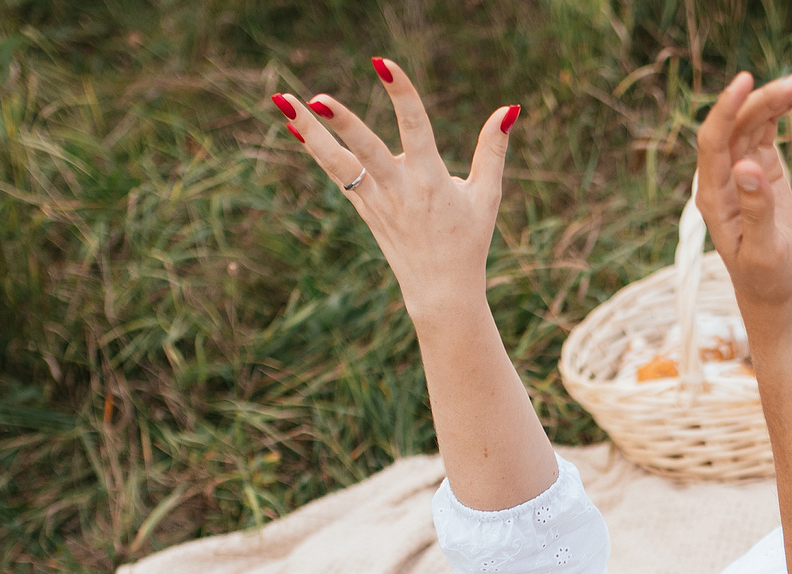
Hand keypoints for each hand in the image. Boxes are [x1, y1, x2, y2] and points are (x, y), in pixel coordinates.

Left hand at [275, 62, 511, 327]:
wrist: (441, 292)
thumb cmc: (469, 241)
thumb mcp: (487, 196)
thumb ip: (493, 150)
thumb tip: (508, 109)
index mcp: (431, 182)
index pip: (415, 128)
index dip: (400, 93)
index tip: (382, 64)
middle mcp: (399, 190)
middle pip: (366, 150)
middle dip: (343, 123)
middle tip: (317, 98)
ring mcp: (376, 201)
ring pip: (337, 162)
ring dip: (310, 133)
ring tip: (283, 102)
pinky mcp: (364, 209)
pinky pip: (336, 174)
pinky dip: (316, 149)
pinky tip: (294, 126)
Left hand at [694, 70, 791, 312]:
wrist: (774, 286)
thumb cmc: (765, 276)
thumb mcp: (763, 251)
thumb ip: (756, 210)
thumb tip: (747, 167)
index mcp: (714, 195)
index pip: (713, 141)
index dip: (725, 109)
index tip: (745, 81)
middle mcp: (722, 173)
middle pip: (740, 122)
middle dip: (770, 98)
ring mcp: (741, 164)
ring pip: (757, 118)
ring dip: (785, 97)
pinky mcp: (760, 163)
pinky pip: (770, 125)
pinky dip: (791, 109)